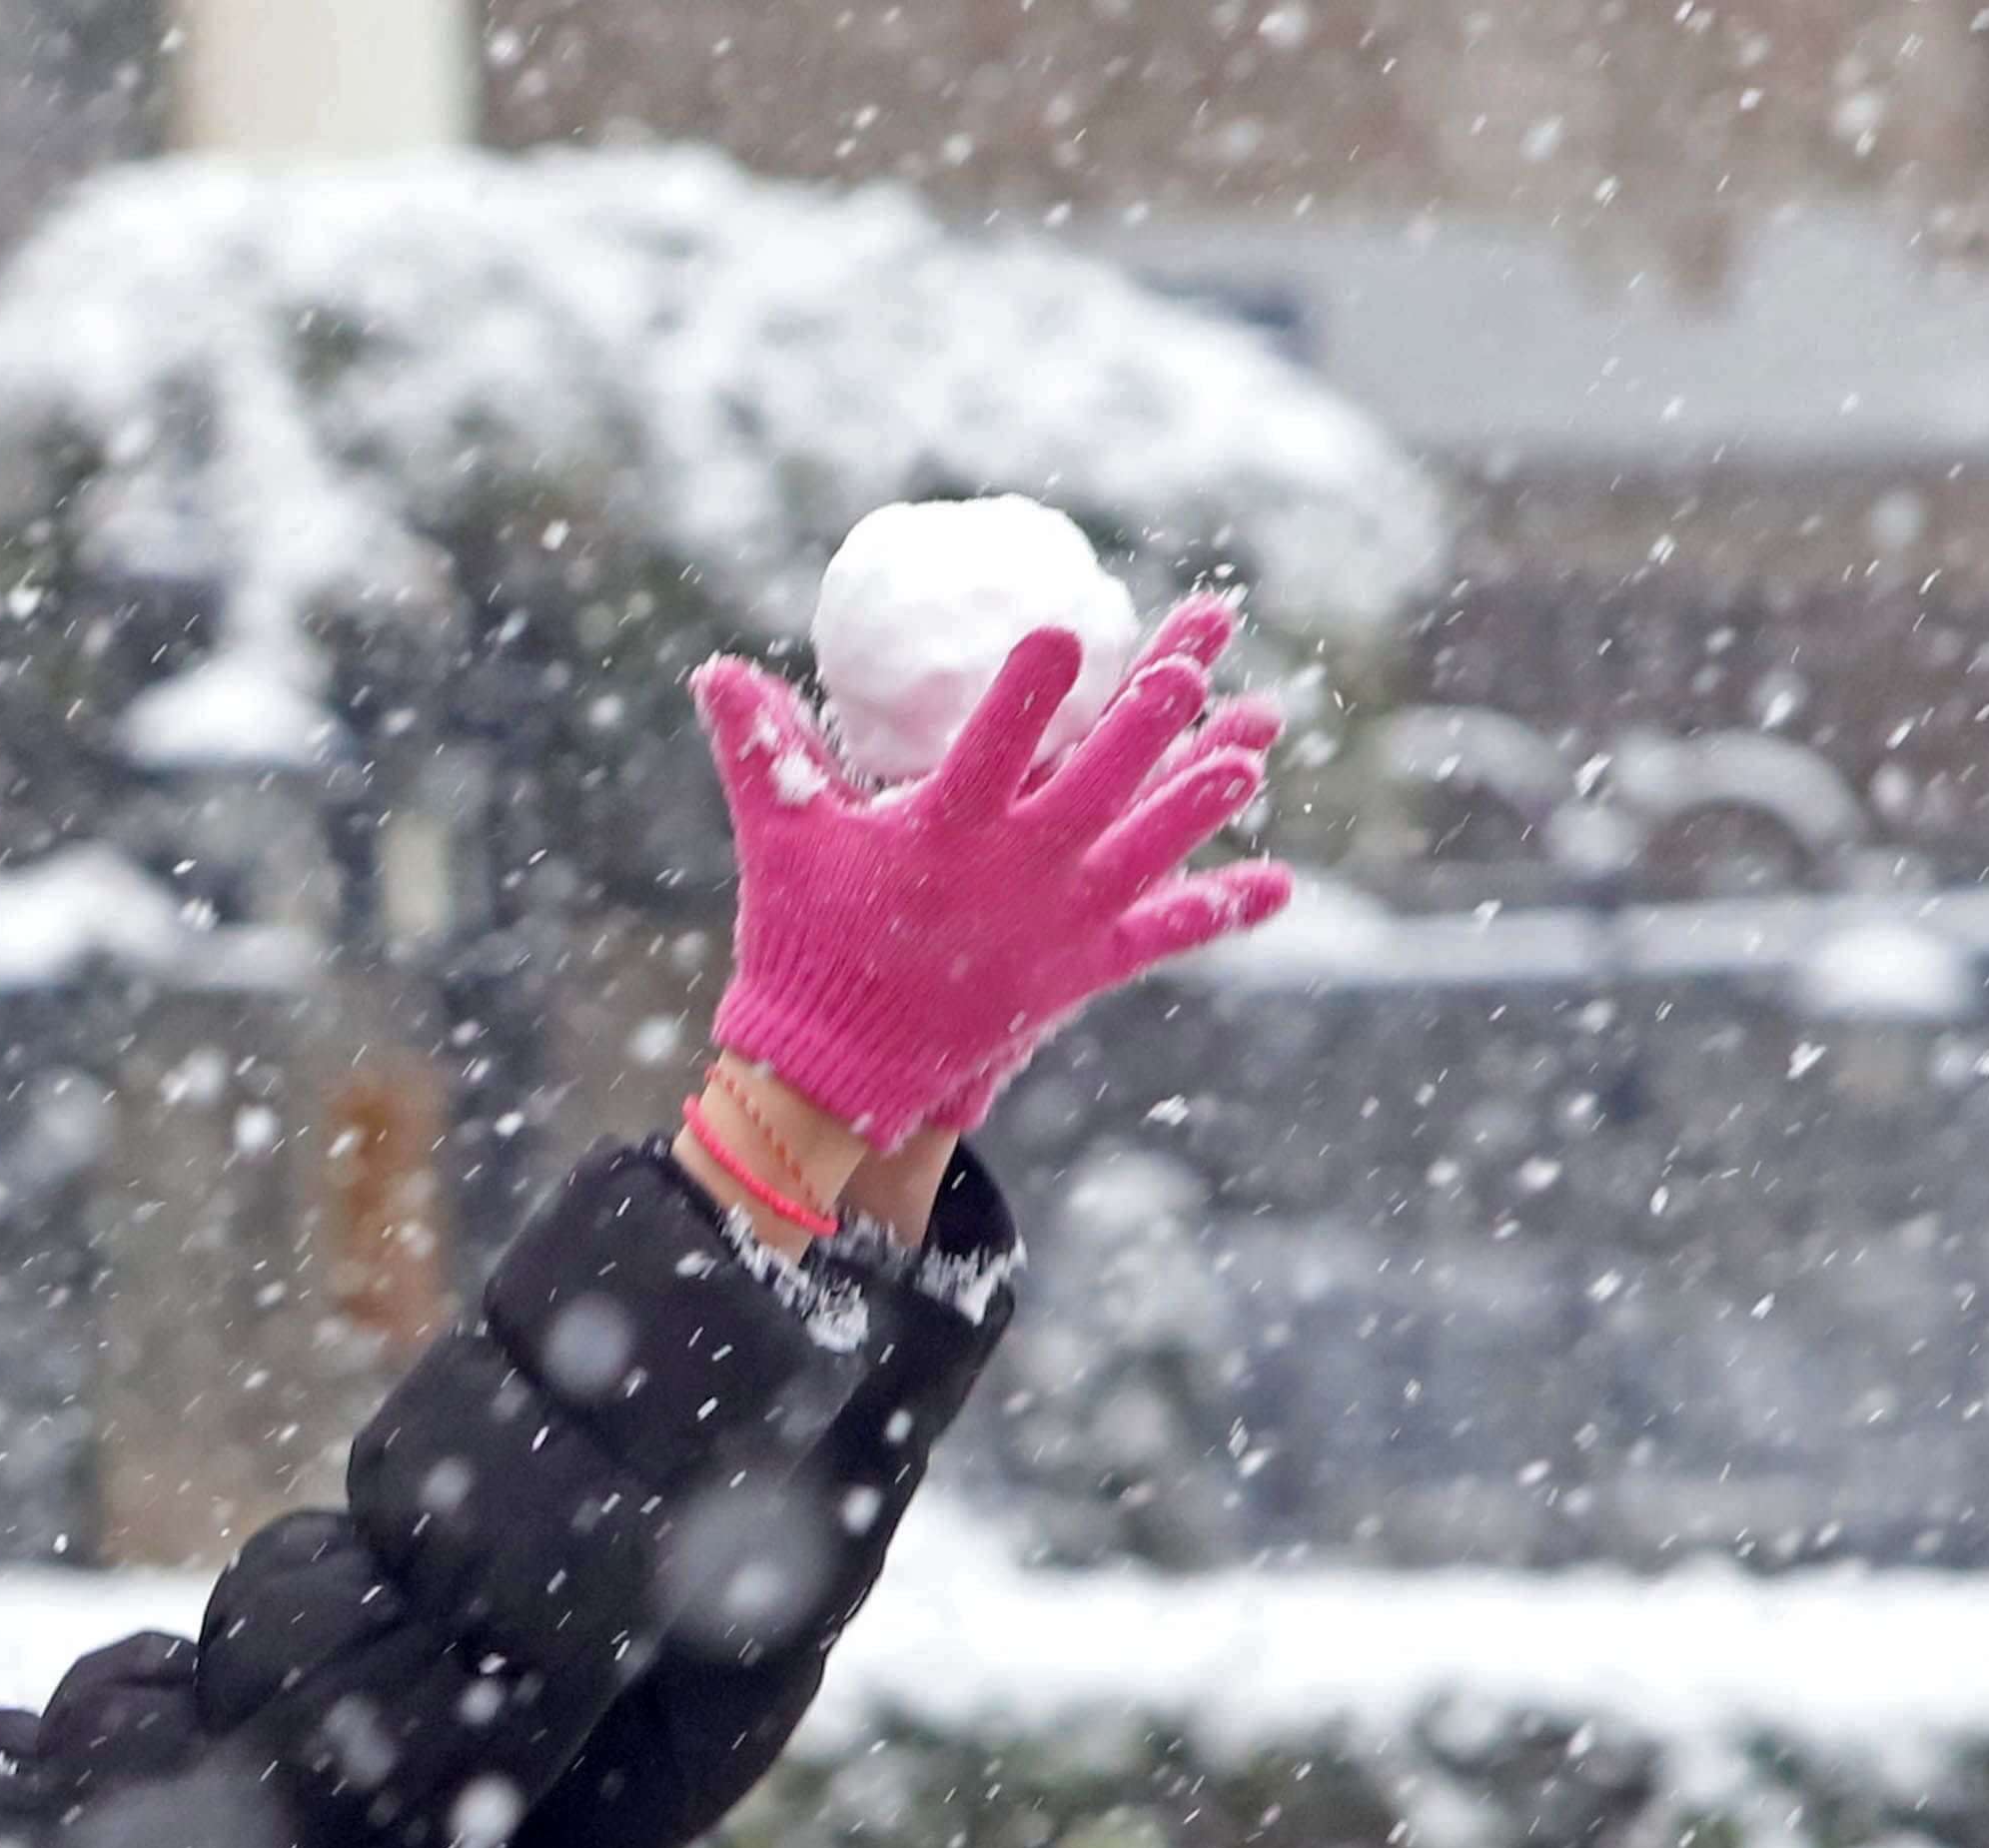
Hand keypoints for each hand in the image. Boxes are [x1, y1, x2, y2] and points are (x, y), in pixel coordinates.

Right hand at [695, 595, 1295, 1149]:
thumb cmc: (804, 939)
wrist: (833, 1070)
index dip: (1028, 693)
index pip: (988, 747)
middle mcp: (1010, 873)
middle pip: (1095, 781)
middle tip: (1197, 658)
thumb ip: (760, 751)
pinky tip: (1274, 886)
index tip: (1064, 636)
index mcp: (940, 832)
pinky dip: (1215, 911)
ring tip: (1253, 751)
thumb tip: (713, 671)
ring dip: (1199, 799)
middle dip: (1151, 715)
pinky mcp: (1074, 969)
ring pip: (1144, 848)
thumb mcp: (780, 840)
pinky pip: (1157, 936)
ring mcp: (1052, 923)